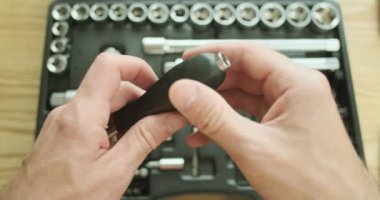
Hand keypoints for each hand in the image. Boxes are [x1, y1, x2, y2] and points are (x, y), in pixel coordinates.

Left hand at [2, 53, 185, 199]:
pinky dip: (111, 124)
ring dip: (126, 114)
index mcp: (80, 116)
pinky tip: (118, 147)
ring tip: (138, 139)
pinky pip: (90, 117)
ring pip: (102, 103)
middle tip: (155, 121)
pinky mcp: (61, 134)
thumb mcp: (115, 171)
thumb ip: (146, 138)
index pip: (109, 65)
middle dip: (138, 99)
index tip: (155, 82)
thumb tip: (170, 117)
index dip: (137, 67)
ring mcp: (62, 123)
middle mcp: (67, 113)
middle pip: (111, 86)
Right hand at [169, 43, 379, 198]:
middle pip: (245, 74)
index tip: (189, 60)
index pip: (249, 54)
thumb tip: (185, 92)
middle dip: (212, 85)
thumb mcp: (254, 147)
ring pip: (246, 95)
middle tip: (186, 92)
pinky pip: (251, 114)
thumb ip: (215, 117)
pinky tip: (208, 133)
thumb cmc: (315, 184)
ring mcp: (292, 108)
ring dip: (218, 106)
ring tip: (192, 115)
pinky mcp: (286, 125)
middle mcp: (297, 91)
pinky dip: (229, 121)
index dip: (214, 54)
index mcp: (298, 84)